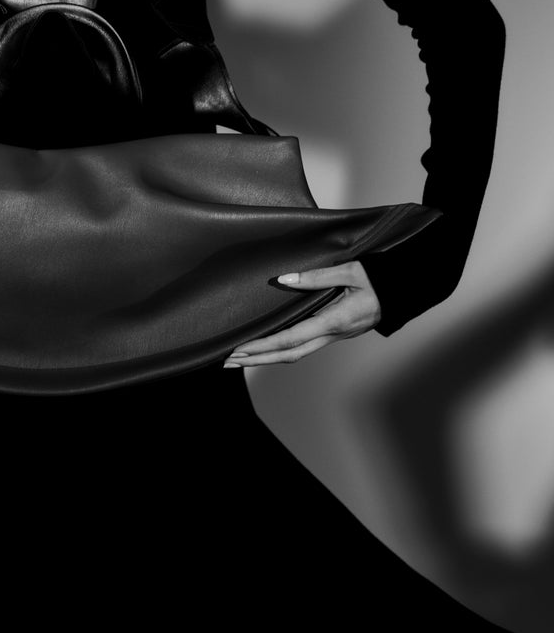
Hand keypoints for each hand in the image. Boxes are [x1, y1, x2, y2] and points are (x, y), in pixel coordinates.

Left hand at [224, 260, 381, 367]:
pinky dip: (281, 349)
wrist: (405, 292)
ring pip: (296, 353)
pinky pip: (304, 345)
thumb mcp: (350, 271)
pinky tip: (269, 347)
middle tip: (227, 361)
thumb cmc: (381, 279)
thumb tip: (283, 281)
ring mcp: (334, 336)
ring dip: (267, 357)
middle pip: (288, 355)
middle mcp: (332, 334)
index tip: (239, 349)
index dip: (262, 346)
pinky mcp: (335, 332)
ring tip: (241, 358)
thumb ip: (316, 276)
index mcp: (334, 321)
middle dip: (257, 360)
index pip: (290, 339)